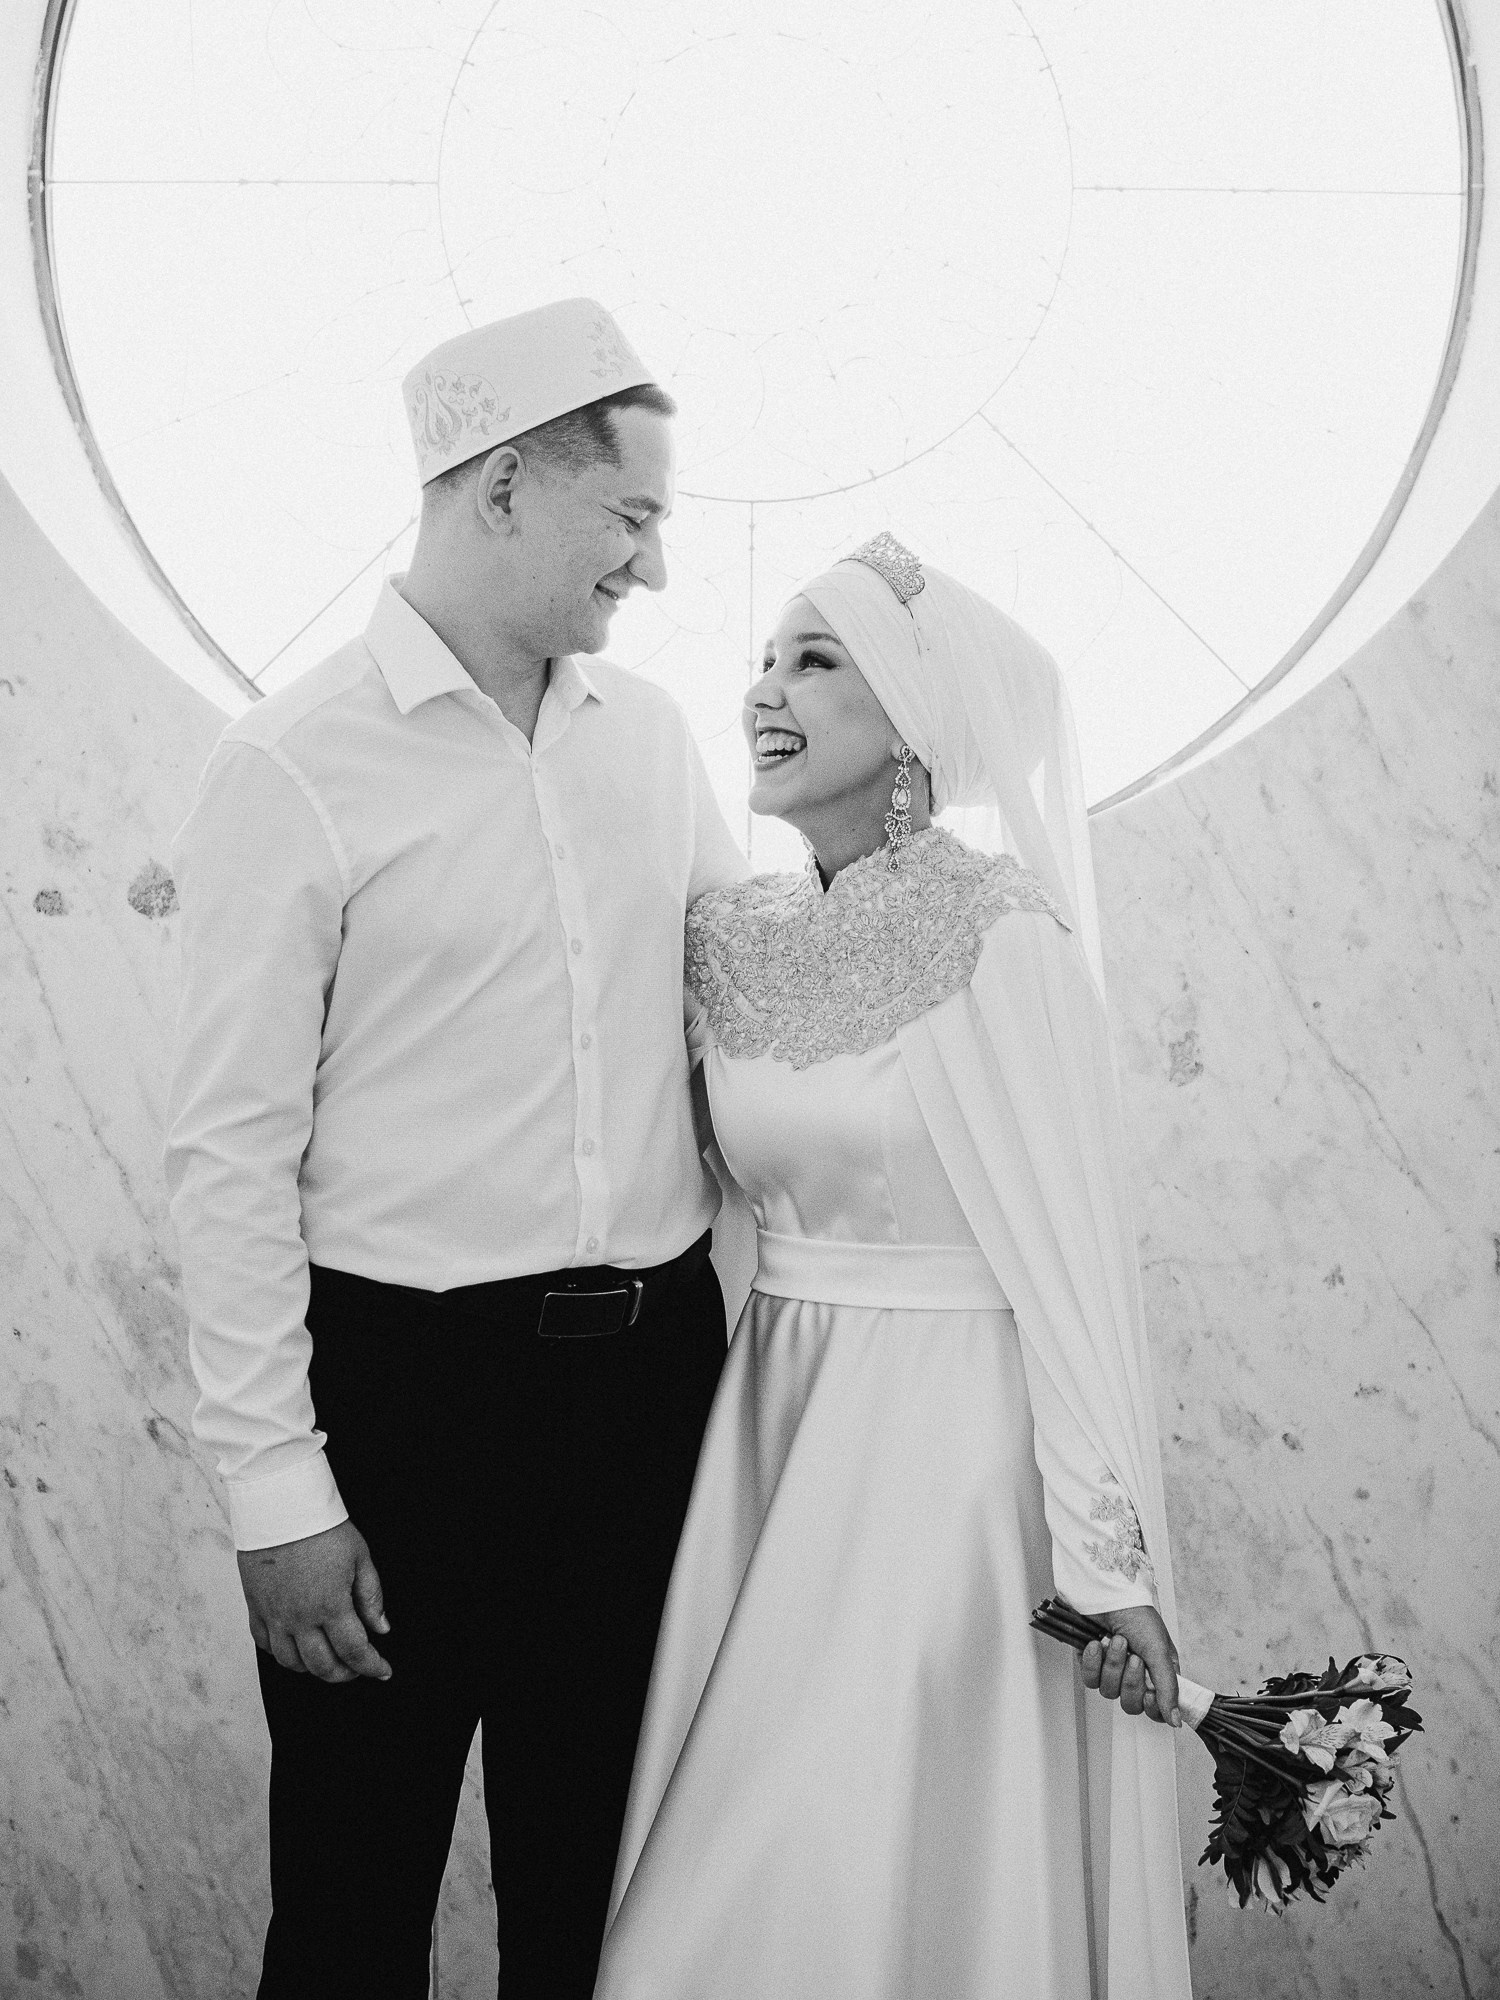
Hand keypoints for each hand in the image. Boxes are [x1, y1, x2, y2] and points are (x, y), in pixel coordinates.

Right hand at [237, 1519, 391, 1683]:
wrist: (281, 1506)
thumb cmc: (321, 1526)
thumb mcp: (360, 1557)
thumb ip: (371, 1597)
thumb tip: (381, 1628)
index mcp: (330, 1606)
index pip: (354, 1651)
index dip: (372, 1666)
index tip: (382, 1670)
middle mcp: (299, 1618)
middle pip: (322, 1666)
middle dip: (344, 1673)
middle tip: (357, 1668)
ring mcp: (274, 1616)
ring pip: (291, 1662)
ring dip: (313, 1669)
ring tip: (329, 1660)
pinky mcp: (255, 1607)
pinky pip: (265, 1644)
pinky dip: (282, 1654)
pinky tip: (296, 1647)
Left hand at [1079, 1604, 1180, 1726]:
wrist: (1106, 1593)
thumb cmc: (1137, 1615)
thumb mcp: (1159, 1650)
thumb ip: (1168, 1688)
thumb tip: (1176, 1722)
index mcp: (1157, 1674)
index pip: (1155, 1710)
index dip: (1152, 1707)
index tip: (1151, 1694)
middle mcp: (1135, 1675)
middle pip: (1131, 1704)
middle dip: (1131, 1681)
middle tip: (1134, 1658)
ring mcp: (1111, 1670)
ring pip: (1109, 1692)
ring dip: (1113, 1665)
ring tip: (1116, 1641)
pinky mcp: (1091, 1663)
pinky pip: (1090, 1680)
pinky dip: (1093, 1662)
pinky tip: (1096, 1643)